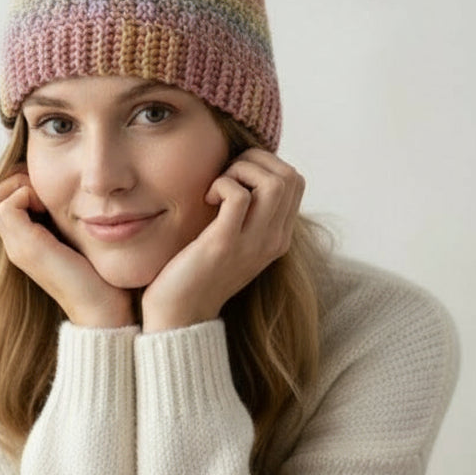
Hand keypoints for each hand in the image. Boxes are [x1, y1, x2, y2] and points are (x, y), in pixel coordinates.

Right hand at [0, 170, 135, 328]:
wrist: (103, 309)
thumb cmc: (99, 276)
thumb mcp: (78, 239)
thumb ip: (66, 221)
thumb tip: (76, 194)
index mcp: (24, 242)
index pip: (0, 200)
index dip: (20, 184)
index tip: (50, 191)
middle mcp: (14, 244)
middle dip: (17, 181)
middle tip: (47, 190)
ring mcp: (17, 246)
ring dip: (20, 186)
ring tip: (48, 200)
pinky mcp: (28, 247)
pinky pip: (7, 206)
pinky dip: (26, 194)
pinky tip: (51, 207)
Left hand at [140, 150, 304, 332]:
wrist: (180, 313)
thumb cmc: (197, 270)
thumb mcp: (234, 240)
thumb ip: (247, 214)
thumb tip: (242, 172)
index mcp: (278, 237)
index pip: (296, 181)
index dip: (265, 164)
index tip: (236, 176)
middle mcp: (273, 241)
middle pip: (290, 176)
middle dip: (255, 161)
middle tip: (226, 176)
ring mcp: (253, 243)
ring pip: (274, 182)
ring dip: (241, 170)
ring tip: (218, 187)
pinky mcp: (225, 244)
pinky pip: (239, 196)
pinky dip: (222, 184)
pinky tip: (206, 199)